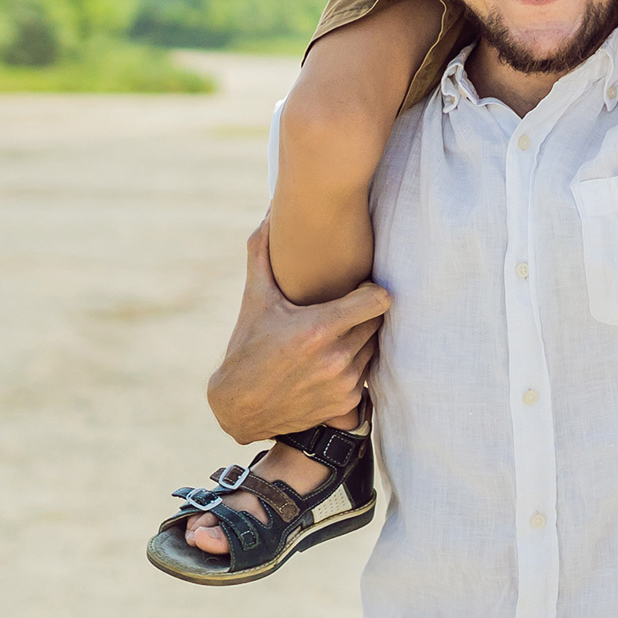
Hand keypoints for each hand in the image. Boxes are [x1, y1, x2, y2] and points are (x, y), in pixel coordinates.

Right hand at [207, 224, 389, 442]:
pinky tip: (331, 361)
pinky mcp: (345, 406)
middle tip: (346, 309)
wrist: (239, 406)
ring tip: (336, 334)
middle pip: (377, 322)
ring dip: (361, 339)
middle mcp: (335, 359)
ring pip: (373, 348)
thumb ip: (263, 251)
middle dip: (364, 314)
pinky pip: (366, 375)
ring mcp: (342, 384)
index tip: (361, 288)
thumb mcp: (254, 298)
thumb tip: (269, 211)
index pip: (378, 299)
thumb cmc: (247, 345)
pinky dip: (354, 366)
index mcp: (317, 329)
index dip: (373, 290)